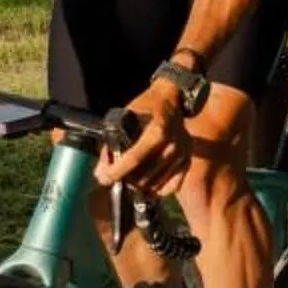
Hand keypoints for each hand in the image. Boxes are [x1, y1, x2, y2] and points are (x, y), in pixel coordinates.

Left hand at [96, 80, 192, 196]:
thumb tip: (101, 171)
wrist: (171, 98)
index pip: (134, 159)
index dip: (116, 172)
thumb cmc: (146, 106)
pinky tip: (146, 183)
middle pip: (145, 176)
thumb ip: (113, 143)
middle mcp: (172, 145)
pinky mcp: (187, 160)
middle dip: (125, 180)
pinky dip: (156, 189)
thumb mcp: (125, 116)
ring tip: (129, 179)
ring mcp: (182, 154)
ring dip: (139, 186)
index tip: (104, 178)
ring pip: (156, 184)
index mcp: (157, 131)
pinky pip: (171, 186)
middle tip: (115, 176)